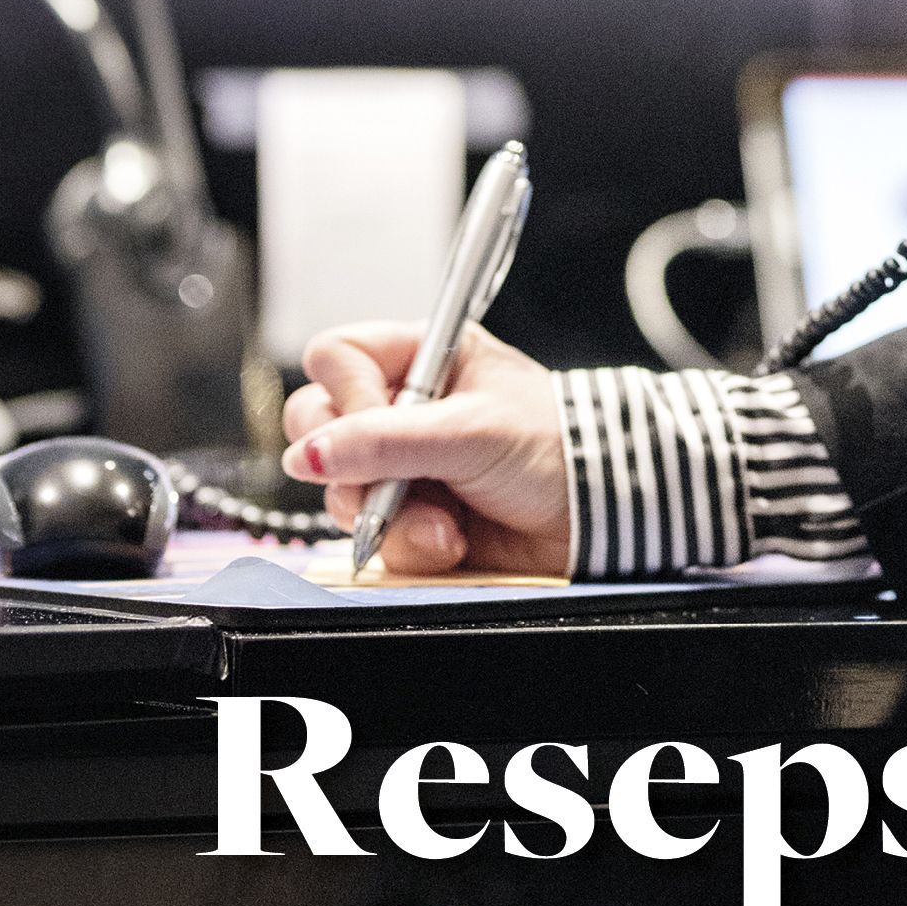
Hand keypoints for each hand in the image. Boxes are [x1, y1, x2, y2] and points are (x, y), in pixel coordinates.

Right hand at [279, 320, 569, 576]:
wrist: (597, 518)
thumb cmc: (556, 447)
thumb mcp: (471, 431)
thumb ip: (385, 440)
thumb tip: (309, 455)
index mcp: (423, 358)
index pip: (337, 359)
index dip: (347, 394)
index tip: (382, 424)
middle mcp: (405, 409)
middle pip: (320, 426)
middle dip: (352, 465)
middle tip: (390, 480)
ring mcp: (404, 467)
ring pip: (341, 491)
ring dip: (389, 516)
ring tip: (445, 522)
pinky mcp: (412, 519)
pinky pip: (374, 538)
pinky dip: (410, 547)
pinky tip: (453, 542)